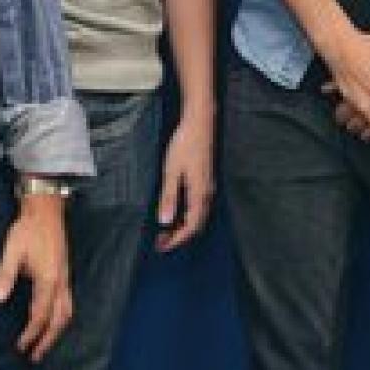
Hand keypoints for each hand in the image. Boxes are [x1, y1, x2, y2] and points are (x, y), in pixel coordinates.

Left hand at [0, 194, 70, 360]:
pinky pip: (68, 300)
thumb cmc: (28, 230)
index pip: (41, 313)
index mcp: (49, 278)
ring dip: (57, 329)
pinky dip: (61, 316)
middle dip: (49, 338)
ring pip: (68, 309)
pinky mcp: (65, 272)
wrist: (46, 210)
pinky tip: (51, 319)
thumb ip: (5, 275)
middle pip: (61, 316)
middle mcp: (61, 280)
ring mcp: (66, 275)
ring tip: (45, 343)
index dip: (31, 333)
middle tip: (36, 356)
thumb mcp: (12, 251)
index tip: (20, 347)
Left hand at [155, 110, 215, 251]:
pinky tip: (176, 210)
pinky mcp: (206, 178)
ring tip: (165, 229)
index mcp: (199, 193)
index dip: (177, 239)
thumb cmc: (184, 145)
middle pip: (197, 222)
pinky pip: (199, 204)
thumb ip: (169, 197)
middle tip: (160, 240)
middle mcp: (208, 192)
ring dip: (183, 224)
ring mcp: (208, 184)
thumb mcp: (171, 171)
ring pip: (199, 213)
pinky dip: (187, 213)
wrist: (200, 122)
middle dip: (180, 235)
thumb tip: (165, 222)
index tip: (160, 246)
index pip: (191, 225)